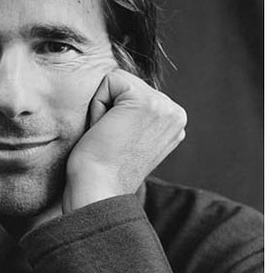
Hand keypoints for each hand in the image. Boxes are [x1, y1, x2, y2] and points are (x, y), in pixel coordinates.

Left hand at [63, 69, 186, 211]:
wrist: (99, 191)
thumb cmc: (103, 171)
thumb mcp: (130, 140)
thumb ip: (135, 118)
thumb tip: (123, 105)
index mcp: (173, 122)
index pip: (132, 94)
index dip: (114, 115)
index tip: (117, 144)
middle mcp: (175, 112)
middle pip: (124, 85)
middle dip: (108, 109)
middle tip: (110, 142)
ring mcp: (164, 106)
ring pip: (117, 82)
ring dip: (102, 108)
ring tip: (108, 137)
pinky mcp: (145, 101)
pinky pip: (109, 81)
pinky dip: (97, 106)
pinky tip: (105, 131)